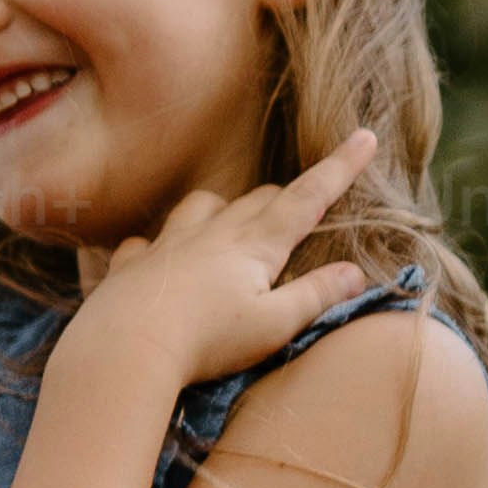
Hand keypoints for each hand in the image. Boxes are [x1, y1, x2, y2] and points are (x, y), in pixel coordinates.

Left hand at [61, 128, 382, 389]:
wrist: (121, 350)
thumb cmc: (205, 342)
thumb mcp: (274, 325)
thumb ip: (315, 296)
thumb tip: (355, 272)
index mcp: (255, 244)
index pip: (308, 197)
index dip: (340, 168)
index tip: (365, 137)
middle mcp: (212, 233)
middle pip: (258, 199)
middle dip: (284, 199)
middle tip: (300, 212)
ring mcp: (167, 245)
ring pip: (201, 205)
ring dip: (222, 209)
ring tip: (230, 227)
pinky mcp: (129, 265)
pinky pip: (145, 242)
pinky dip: (158, 246)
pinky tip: (157, 259)